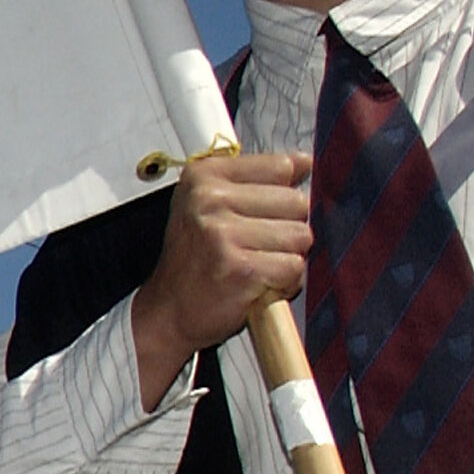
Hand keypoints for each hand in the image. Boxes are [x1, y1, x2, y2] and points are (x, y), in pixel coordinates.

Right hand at [130, 150, 309, 407]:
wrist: (167, 312)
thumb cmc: (196, 260)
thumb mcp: (211, 206)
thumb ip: (257, 180)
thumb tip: (306, 161)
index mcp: (203, 177)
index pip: (283, 167)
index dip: (280, 197)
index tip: (254, 217)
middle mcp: (209, 200)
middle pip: (297, 203)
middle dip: (285, 230)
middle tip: (252, 248)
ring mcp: (223, 234)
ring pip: (301, 236)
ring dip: (286, 258)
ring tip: (254, 266)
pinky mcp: (240, 269)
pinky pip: (294, 268)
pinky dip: (284, 283)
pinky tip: (257, 285)